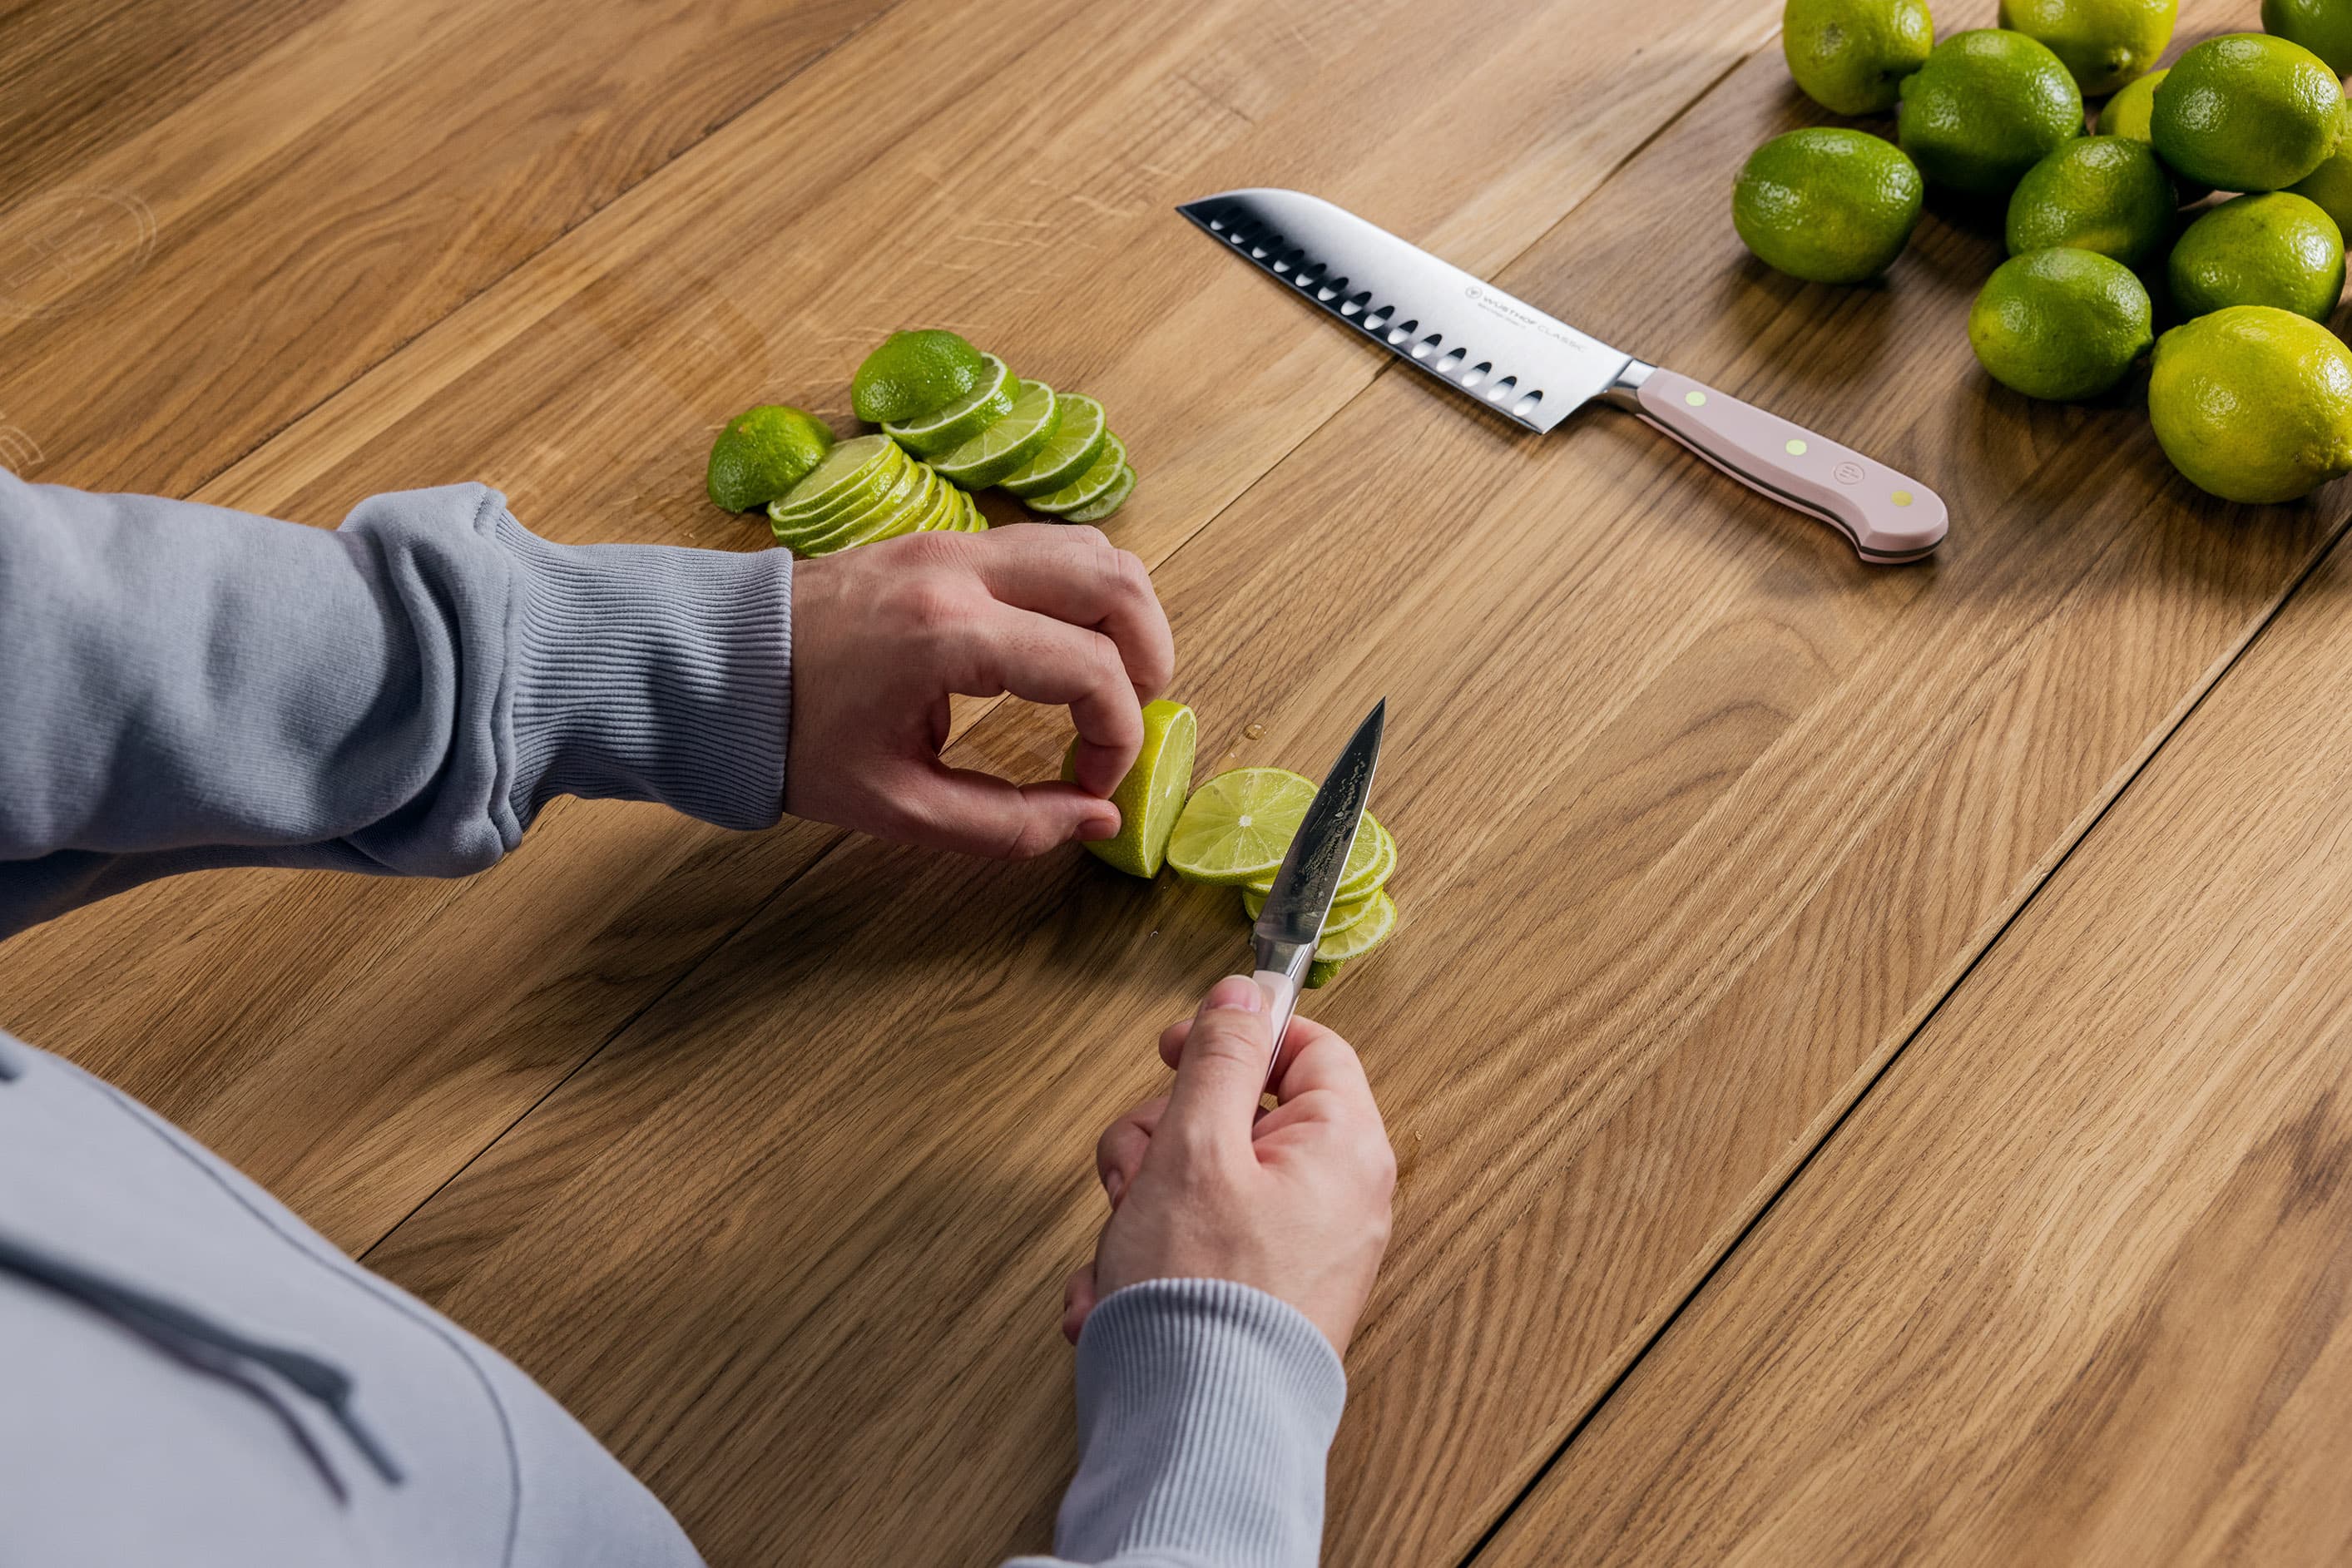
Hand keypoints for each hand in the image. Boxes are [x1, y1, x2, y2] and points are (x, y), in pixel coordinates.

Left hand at [786, 525, 1173, 856]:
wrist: (708, 667)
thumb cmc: (794, 739)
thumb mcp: (896, 807)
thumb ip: (1006, 825)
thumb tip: (1094, 819)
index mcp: (946, 636)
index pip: (1090, 670)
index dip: (1118, 735)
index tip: (1093, 783)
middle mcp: (961, 569)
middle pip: (1115, 580)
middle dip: (1150, 655)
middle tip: (1133, 718)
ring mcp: (952, 540)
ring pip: (1091, 548)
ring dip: (1122, 617)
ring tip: (1108, 683)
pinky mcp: (942, 537)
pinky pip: (1046, 547)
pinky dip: (1080, 595)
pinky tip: (1059, 651)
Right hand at [1063, 975, 1395, 1354]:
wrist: (1196, 1434)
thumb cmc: (1202, 1295)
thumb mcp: (1196, 1144)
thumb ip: (1220, 1056)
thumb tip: (1244, 993)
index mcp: (1343, 1147)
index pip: (1304, 1046)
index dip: (1232, 1037)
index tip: (1173, 1053)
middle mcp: (1338, 1199)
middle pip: (1239, 1115)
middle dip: (1162, 1140)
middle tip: (1134, 1177)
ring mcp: (1302, 1253)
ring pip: (1203, 1181)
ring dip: (1141, 1206)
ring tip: (1120, 1254)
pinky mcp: (1264, 1299)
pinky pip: (1198, 1247)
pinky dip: (1149, 1262)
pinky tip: (1118, 1295)